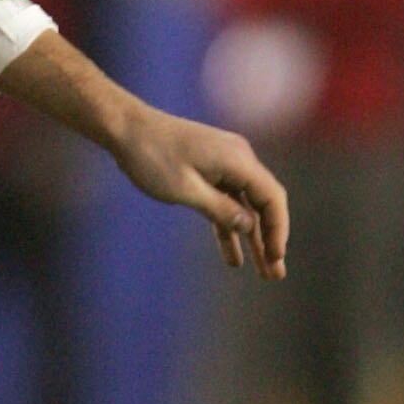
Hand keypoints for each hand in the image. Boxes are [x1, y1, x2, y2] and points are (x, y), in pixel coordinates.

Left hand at [107, 98, 288, 277]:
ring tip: (261, 272)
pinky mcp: (210, 167)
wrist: (125, 127)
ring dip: (252, 237)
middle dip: (269, 240)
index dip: (278, 230)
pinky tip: (233, 256)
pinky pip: (227, 199)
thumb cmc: (152, 157)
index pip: (272, 198)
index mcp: (238, 160)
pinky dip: (229, 224)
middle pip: (263, 204)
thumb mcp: (186, 190)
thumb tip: (250, 226)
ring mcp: (225, 161)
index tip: (276, 258)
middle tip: (275, 275)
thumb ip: (221, 210)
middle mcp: (238, 158)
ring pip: (245, 205)